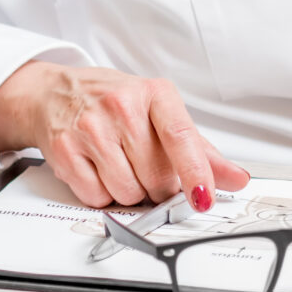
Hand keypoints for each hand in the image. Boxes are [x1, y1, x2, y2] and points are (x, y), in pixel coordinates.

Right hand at [0, 61, 251, 208]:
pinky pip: (96, 197)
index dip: (195, 172)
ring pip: (127, 192)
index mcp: (155, 93)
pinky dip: (102, 194)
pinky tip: (98, 170)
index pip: (181, 137)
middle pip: (156, 176)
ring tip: (120, 165)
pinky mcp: (64, 149)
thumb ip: (200, 150)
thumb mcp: (160, 113)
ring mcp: (90, 127)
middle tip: (145, 167)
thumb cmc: (113, 102)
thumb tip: (236, 178)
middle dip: (157, 186)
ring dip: (129, 192)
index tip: (203, 198)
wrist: (55, 92)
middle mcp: (121, 106)